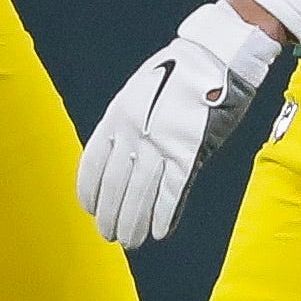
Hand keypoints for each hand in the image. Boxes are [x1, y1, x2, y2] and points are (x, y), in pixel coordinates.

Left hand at [77, 0, 284, 247]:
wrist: (211, 58)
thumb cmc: (176, 75)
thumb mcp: (138, 94)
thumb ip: (128, 126)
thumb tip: (121, 159)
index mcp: (116, 116)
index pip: (92, 163)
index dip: (90, 191)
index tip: (89, 210)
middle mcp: (132, 132)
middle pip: (115, 185)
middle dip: (110, 214)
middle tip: (109, 236)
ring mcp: (159, 143)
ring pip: (140, 194)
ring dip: (133, 222)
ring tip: (130, 242)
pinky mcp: (188, 152)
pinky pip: (172, 191)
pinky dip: (164, 214)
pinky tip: (159, 232)